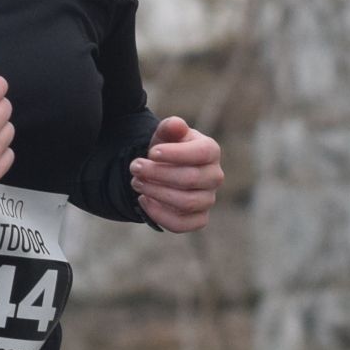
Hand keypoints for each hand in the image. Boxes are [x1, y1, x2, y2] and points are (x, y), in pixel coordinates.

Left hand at [130, 116, 222, 232]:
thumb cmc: (168, 149)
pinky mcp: (199, 219)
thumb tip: (176, 125)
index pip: (201, 153)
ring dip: (156, 193)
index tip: (151, 152)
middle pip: (190, 179)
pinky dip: (160, 215)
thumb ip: (170, 128)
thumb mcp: (166, 135)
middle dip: (158, 173)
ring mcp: (208, 200)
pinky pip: (183, 224)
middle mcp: (214, 176)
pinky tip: (144, 200)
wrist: (164, 170)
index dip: (175, 154)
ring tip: (137, 183)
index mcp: (211, 151)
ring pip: (186, 203)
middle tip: (135, 167)